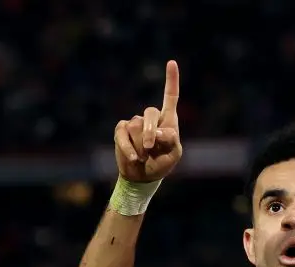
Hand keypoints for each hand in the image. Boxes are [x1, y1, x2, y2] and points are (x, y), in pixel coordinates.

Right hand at [114, 60, 181, 181]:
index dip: (171, 80)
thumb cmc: (161, 163)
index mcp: (168, 120)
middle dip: (150, 132)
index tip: (172, 62)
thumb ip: (170, 141)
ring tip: (144, 157)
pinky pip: (123, 134)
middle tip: (151, 148)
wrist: (143, 176)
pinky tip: (134, 158)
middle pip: (150, 112)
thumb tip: (156, 131)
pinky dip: (128, 148)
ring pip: (135, 126)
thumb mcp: (173, 155)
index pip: (170, 97)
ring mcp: (134, 122)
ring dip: (141, 146)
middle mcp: (151, 118)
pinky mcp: (121, 130)